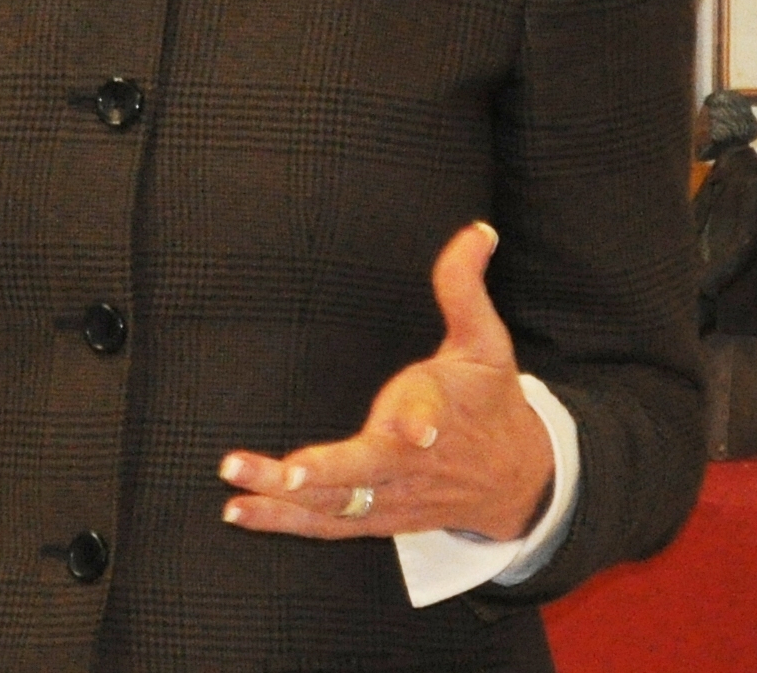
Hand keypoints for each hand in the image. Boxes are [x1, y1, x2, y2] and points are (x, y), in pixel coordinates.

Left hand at [218, 223, 553, 542]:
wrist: (521, 484)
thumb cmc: (491, 402)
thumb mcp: (486, 342)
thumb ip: (465, 286)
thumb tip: (478, 230)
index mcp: (438, 411)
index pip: (430, 413)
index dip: (420, 416)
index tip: (416, 426)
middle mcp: (413, 463)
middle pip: (369, 471)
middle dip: (325, 472)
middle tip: (284, 469)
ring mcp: (394, 498)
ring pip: (338, 505)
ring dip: (284, 501)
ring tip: (235, 487)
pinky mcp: (378, 519)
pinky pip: (328, 526)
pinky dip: (284, 523)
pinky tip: (238, 512)